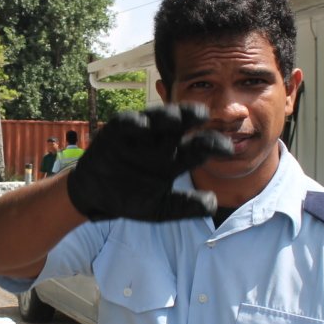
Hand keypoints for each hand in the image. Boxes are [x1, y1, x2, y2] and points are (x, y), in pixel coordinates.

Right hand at [66, 103, 232, 221]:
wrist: (96, 196)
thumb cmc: (131, 198)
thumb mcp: (160, 208)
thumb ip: (185, 206)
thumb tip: (213, 204)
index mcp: (176, 158)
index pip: (200, 146)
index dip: (214, 145)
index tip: (227, 150)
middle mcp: (161, 141)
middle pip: (181, 124)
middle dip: (193, 117)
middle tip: (205, 116)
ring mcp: (139, 134)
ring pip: (156, 118)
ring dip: (166, 116)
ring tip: (177, 119)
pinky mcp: (116, 132)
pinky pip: (125, 122)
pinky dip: (133, 122)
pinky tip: (142, 126)